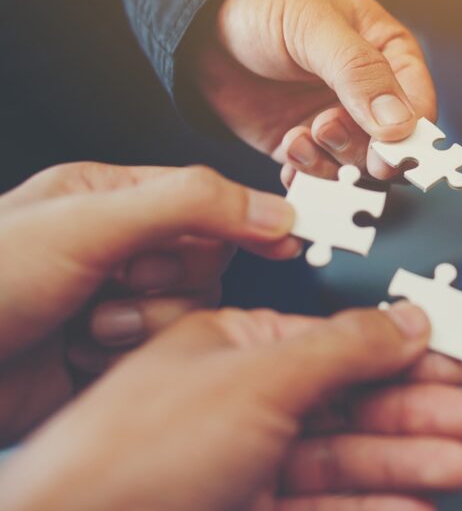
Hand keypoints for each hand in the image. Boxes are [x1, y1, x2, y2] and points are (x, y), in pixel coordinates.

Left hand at [0, 163, 297, 442]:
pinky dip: (129, 354)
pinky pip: (162, 351)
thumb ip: (188, 204)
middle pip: (208, 259)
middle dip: (172, 277)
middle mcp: (116, 248)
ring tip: (93, 320)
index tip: (285, 237)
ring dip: (148, 320)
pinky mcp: (107, 353)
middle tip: (127, 279)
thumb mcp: (88, 224)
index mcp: (110, 199)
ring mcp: (113, 302)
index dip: (244, 219)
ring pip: (191, 309)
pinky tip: (85, 347)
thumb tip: (270, 207)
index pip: (208, 201)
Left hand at [0, 304, 461, 510]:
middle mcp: (239, 402)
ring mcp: (241, 463)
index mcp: (233, 346)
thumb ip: (343, 348)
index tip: (451, 358)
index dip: (398, 350)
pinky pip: (320, 507)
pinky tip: (409, 504)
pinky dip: (367, 506)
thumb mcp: (256, 378)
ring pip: (339, 459)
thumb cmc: (135, 450)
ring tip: (455, 464)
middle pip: (346, 401)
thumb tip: (407, 320)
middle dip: (410, 410)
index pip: (335, 340)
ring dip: (400, 461)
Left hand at [192, 0, 435, 185]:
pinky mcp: (303, 144)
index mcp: (388, 56)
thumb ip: (359, 73)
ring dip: (330, 160)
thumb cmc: (264, 4)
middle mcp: (368, 95)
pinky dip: (305, 175)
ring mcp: (336, 122)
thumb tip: (400, 123)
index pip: (419, 104)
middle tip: (330, 129)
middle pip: (390, 146)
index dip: (410, 134)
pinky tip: (290, 153)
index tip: (388, 151)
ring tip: (302, 133)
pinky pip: (318, 177)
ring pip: (355, 166)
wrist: (201, 24)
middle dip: (363, 149)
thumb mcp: (316, 27)